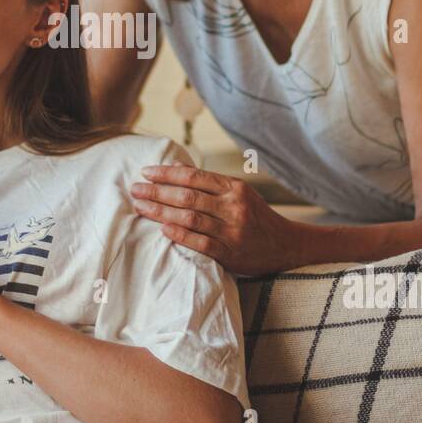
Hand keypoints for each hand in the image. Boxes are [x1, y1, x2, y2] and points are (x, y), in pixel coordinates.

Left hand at [130, 164, 294, 274]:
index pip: (194, 176)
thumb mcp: (239, 193)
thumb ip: (210, 183)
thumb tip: (176, 169)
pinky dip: (180, 236)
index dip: (166, 173)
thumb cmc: (256, 216)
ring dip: (161, 212)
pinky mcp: (231, 253)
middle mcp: (234, 207)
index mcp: (234, 188)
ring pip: (190, 218)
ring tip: (140, 207)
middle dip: (157, 192)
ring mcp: (232, 231)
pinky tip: (162, 230)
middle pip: (187, 196)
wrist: (286, 245)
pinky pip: (201, 243)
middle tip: (135, 189)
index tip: (145, 172)